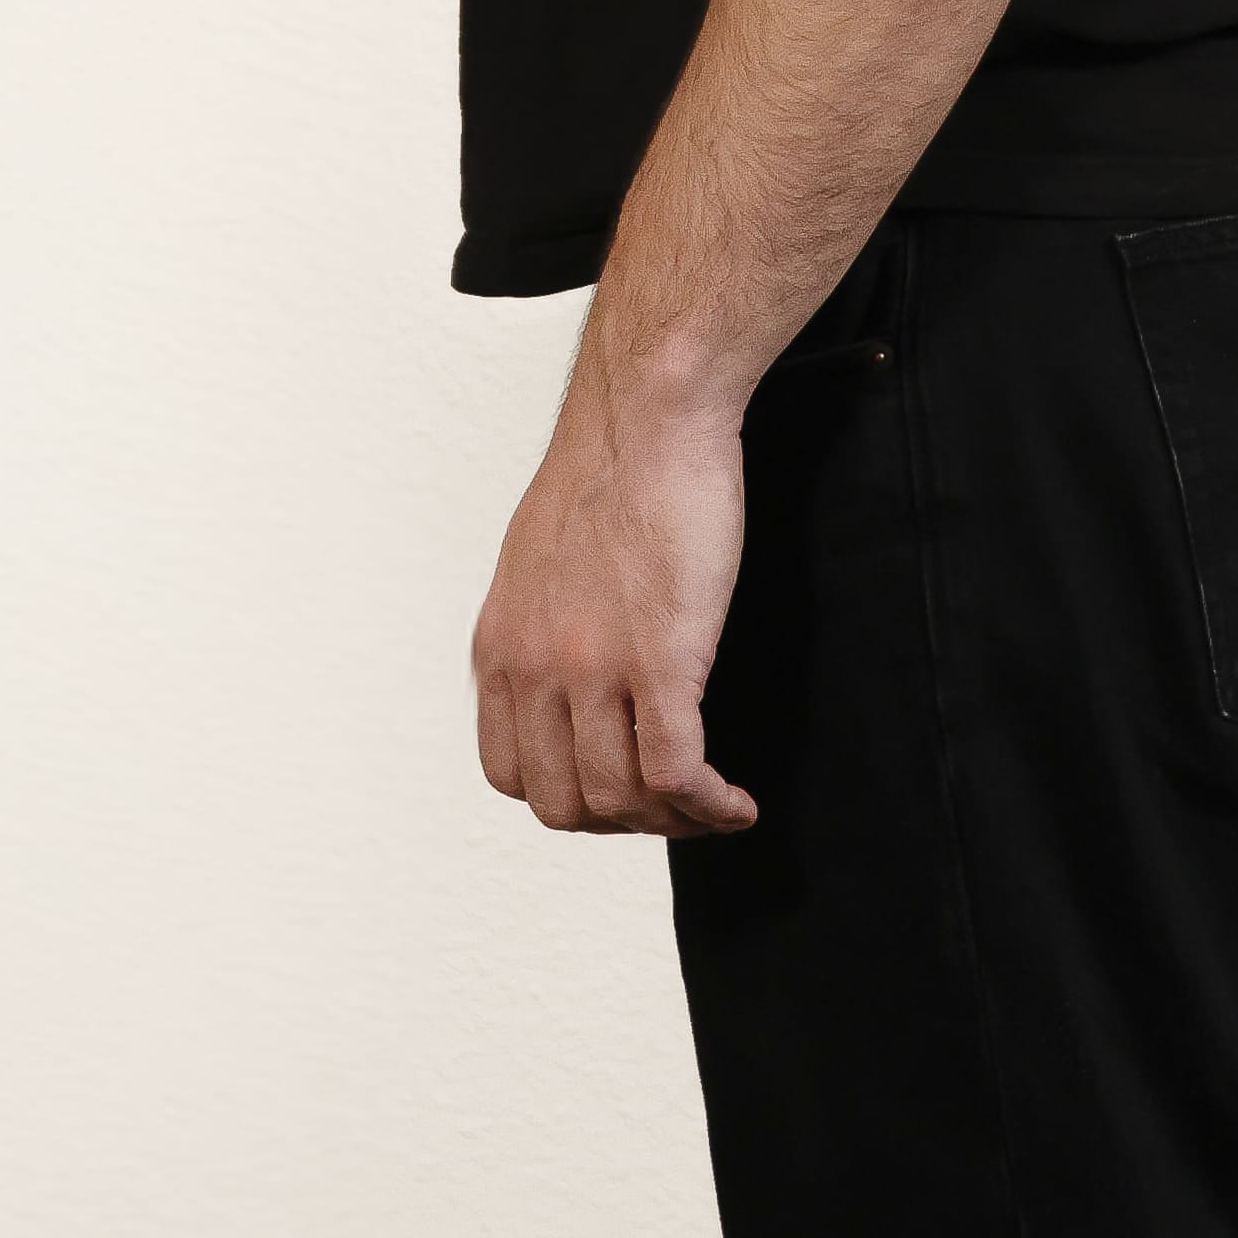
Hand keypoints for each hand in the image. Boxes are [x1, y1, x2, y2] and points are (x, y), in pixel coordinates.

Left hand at [469, 356, 758, 835]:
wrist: (649, 415)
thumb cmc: (613, 471)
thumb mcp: (540, 561)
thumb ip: (543, 627)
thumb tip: (570, 671)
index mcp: (501, 649)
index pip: (511, 775)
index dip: (570, 798)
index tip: (622, 787)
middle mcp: (533, 669)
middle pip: (564, 804)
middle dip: (624, 823)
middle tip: (676, 807)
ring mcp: (592, 669)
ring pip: (622, 800)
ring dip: (675, 823)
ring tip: (716, 805)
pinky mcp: (660, 661)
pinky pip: (675, 772)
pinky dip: (709, 806)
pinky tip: (737, 803)